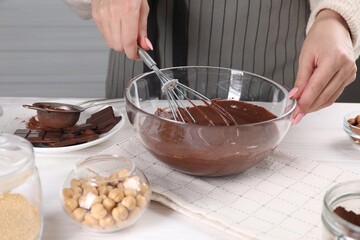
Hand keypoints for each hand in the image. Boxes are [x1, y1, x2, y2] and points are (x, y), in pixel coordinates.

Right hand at [91, 0, 151, 58]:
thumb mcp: (143, 8)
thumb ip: (143, 30)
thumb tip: (145, 45)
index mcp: (128, 12)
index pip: (128, 43)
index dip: (134, 54)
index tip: (138, 55)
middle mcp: (113, 14)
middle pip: (118, 46)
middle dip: (127, 49)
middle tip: (134, 44)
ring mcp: (102, 15)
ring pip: (110, 42)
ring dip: (119, 43)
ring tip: (126, 34)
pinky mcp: (96, 15)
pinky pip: (104, 34)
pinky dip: (112, 35)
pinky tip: (117, 28)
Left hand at [290, 9, 356, 123]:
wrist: (335, 29)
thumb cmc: (319, 39)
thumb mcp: (305, 57)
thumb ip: (301, 78)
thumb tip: (295, 96)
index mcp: (334, 59)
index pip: (316, 87)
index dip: (305, 103)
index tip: (295, 113)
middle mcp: (346, 67)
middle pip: (324, 95)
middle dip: (308, 108)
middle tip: (295, 117)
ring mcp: (350, 73)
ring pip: (330, 98)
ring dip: (315, 107)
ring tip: (301, 112)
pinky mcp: (349, 77)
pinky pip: (334, 94)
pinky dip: (322, 100)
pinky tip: (311, 103)